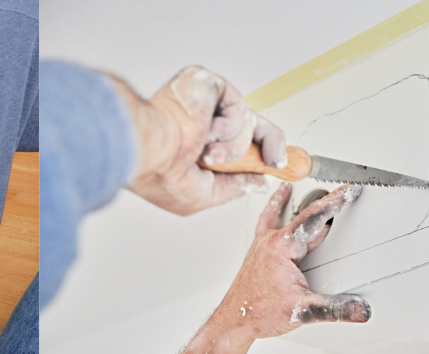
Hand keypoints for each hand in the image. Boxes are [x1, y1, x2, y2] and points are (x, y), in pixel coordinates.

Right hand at [115, 66, 287, 215]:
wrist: (151, 148)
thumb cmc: (161, 172)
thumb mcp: (202, 195)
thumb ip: (233, 186)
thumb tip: (257, 182)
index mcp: (194, 142)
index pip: (235, 141)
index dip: (259, 151)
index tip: (276, 162)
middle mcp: (200, 119)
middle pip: (251, 124)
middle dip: (270, 144)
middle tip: (276, 160)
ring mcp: (204, 101)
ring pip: (247, 124)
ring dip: (233, 149)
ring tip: (207, 155)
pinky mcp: (208, 83)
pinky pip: (239, 110)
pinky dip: (228, 129)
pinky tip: (206, 134)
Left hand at [212, 182, 370, 340]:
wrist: (233, 320)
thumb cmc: (257, 312)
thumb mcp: (301, 311)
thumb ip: (334, 309)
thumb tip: (360, 308)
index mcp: (280, 247)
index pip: (314, 218)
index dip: (335, 202)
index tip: (350, 190)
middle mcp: (269, 241)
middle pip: (304, 218)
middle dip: (326, 206)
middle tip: (345, 194)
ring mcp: (262, 245)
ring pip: (284, 217)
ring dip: (298, 203)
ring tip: (309, 187)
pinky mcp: (258, 251)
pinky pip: (267, 223)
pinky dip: (274, 209)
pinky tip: (277, 202)